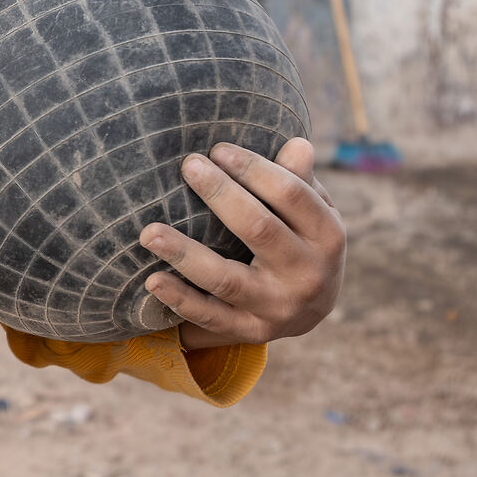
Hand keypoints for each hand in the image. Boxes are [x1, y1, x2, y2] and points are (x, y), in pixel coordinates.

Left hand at [137, 137, 344, 344]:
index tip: (216, 149)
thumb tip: (297, 145)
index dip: (253, 168)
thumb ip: (299, 181)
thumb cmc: (304, 241)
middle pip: (258, 229)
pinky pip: (210, 317)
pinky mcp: (251, 331)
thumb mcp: (313, 212)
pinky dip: (180, 300)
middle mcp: (307, 274)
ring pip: (226, 279)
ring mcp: (278, 307)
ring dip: (184, 254)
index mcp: (328, 235)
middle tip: (187, 166)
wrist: (312, 310)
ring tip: (149, 232)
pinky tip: (152, 279)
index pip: (290, 194)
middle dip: (220, 194)